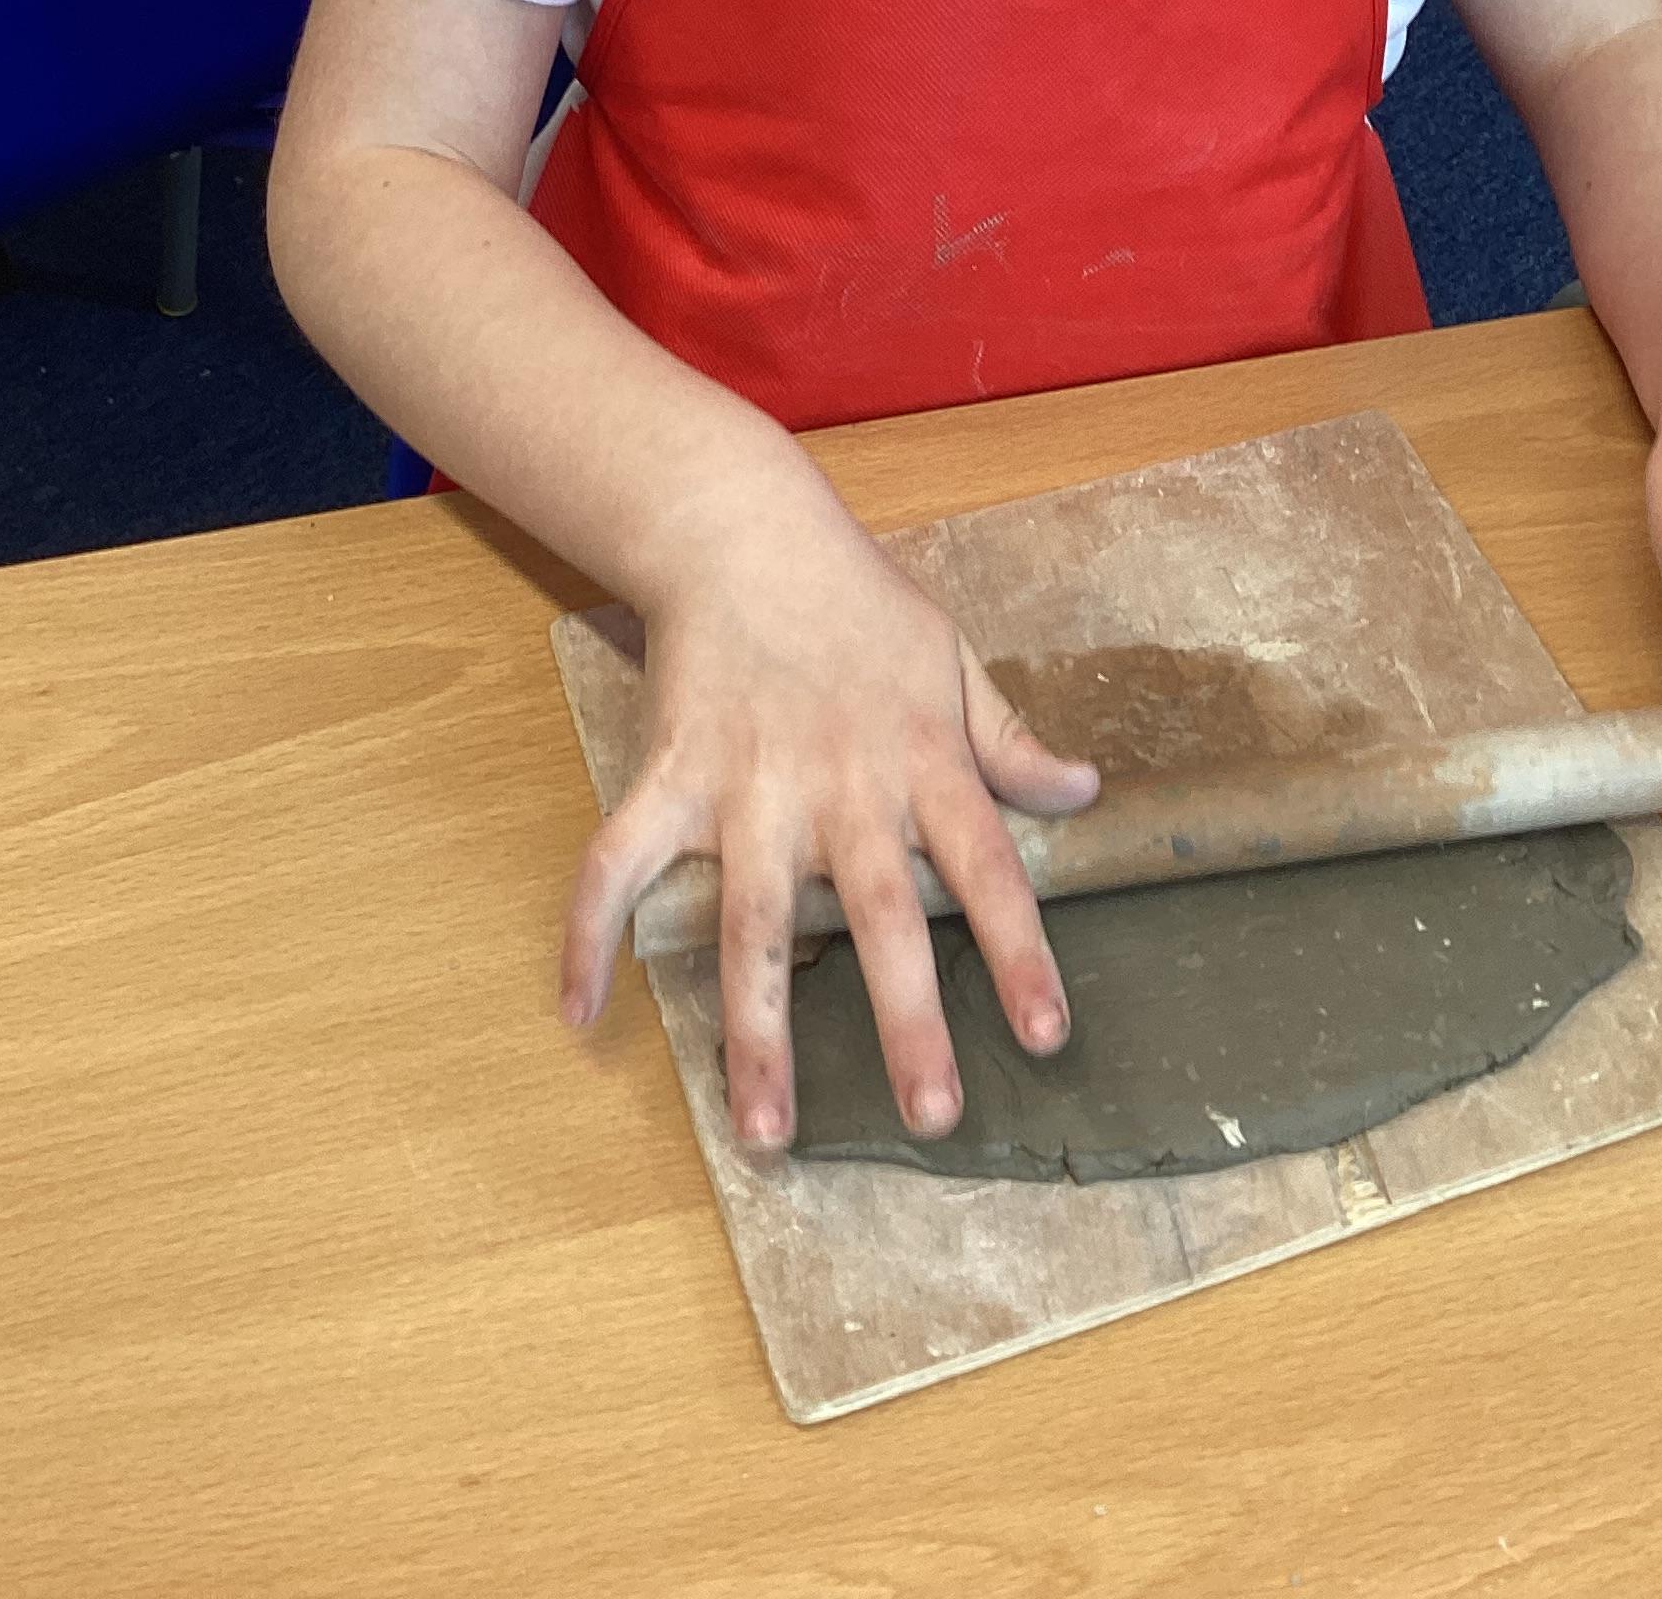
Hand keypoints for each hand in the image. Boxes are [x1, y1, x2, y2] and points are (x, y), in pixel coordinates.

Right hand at [559, 455, 1099, 1148]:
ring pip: (752, 926)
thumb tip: (1083, 792)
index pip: (987, 868)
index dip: (1019, 952)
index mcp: (921, 761)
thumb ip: (1009, 741)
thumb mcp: (953, 662)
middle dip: (905, 1021)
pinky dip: (589, 935)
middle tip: (931, 1117)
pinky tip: (578, 1011)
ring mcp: (748, 790)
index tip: (1044, 1035)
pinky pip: (618, 867)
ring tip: (764, 1130)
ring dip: (755, 1032)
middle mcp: (841, 789)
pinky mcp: (670, 779)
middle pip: (880, 919)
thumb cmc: (859, 602)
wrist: (745, 533)